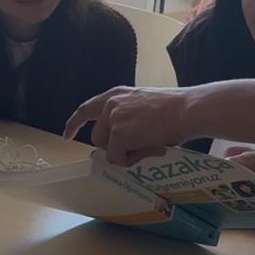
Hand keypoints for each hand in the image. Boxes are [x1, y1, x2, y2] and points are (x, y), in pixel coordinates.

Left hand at [63, 86, 189, 163]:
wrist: (187, 109)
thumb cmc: (175, 109)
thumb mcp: (144, 105)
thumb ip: (128, 116)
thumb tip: (122, 140)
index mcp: (117, 94)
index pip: (87, 108)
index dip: (75, 123)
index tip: (67, 135)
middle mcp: (111, 104)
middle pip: (97, 137)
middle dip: (111, 148)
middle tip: (134, 152)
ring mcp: (113, 119)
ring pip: (107, 149)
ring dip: (124, 154)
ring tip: (148, 147)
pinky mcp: (119, 135)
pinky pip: (117, 158)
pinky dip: (131, 161)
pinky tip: (149, 149)